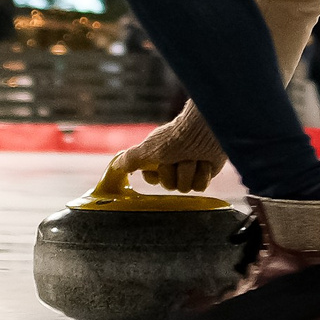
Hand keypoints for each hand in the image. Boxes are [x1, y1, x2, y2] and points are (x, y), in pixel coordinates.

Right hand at [106, 102, 225, 192]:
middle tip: (179, 157)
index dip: (156, 175)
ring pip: (185, 188)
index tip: (160, 163)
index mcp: (158, 157)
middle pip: (169, 185)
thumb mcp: (148, 149)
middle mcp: (173, 164)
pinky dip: (202, 174)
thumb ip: (131, 159)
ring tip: (193, 157)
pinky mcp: (205, 173)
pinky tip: (205, 162)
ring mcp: (189, 170)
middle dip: (174, 172)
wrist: (205, 131)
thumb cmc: (175, 138)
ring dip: (189, 171)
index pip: (152, 178)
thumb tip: (115, 166)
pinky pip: (200, 187)